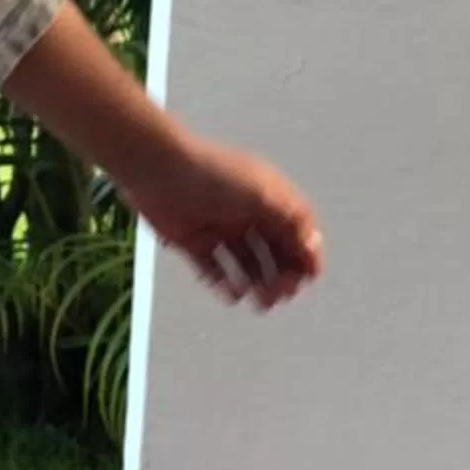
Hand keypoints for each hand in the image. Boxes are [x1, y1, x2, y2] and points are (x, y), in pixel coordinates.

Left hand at [119, 136, 324, 309]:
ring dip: (259, 284)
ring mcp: (221, 228)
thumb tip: (313, 245)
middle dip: (283, 275)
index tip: (308, 278)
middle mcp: (247, 213)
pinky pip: (214, 268)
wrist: (157, 169)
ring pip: (247, 264)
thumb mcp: (262, 194)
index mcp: (268, 197)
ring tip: (260, 300)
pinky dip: (225, 283)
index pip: (297, 231)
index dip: (306, 254)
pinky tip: (233, 293)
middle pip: (275, 251)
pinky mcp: (193, 241)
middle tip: (281, 294)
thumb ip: (291, 221)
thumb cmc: (210, 173)